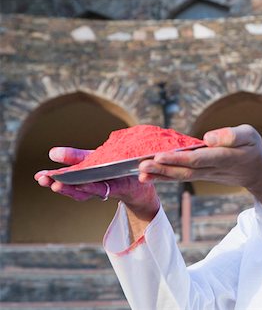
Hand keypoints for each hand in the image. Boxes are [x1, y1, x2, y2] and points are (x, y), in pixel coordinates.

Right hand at [35, 147, 159, 221]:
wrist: (141, 176)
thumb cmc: (114, 167)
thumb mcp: (94, 158)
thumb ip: (74, 157)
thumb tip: (52, 153)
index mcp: (85, 178)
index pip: (66, 179)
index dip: (51, 178)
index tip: (38, 176)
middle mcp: (93, 185)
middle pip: (73, 187)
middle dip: (58, 184)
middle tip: (43, 181)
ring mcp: (106, 188)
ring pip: (86, 191)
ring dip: (72, 188)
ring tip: (57, 184)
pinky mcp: (119, 188)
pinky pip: (105, 188)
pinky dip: (93, 187)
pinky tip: (84, 183)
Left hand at [138, 124, 261, 215]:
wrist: (257, 173)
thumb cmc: (252, 149)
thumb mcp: (250, 136)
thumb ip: (231, 136)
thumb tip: (208, 138)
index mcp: (223, 157)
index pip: (198, 159)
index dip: (179, 159)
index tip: (160, 156)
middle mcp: (212, 169)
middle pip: (184, 171)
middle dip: (162, 169)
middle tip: (141, 166)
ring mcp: (205, 175)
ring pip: (181, 177)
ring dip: (160, 176)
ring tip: (140, 173)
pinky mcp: (200, 175)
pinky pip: (181, 177)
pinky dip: (164, 177)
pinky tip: (148, 175)